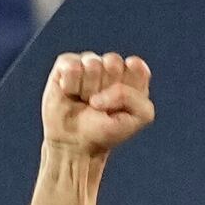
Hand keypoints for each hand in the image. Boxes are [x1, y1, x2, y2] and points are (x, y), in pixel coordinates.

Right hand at [40, 48, 154, 157]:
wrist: (75, 143)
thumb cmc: (108, 131)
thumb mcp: (138, 118)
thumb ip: (133, 98)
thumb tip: (97, 95)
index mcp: (134, 76)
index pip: (136, 65)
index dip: (127, 85)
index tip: (120, 104)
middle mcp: (112, 66)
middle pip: (113, 62)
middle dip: (106, 88)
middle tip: (101, 105)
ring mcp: (88, 64)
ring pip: (92, 64)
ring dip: (87, 90)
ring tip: (85, 101)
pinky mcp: (66, 65)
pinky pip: (70, 66)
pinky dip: (70, 85)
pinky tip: (70, 94)